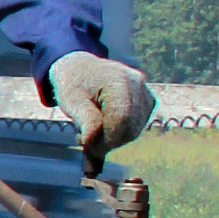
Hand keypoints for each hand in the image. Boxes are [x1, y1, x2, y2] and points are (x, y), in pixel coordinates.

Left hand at [49, 54, 153, 168]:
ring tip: (93, 131)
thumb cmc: (74, 84)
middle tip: (88, 142)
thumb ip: (85, 121)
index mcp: (117, 79)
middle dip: (110, 141)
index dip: (108, 139)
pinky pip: (137, 125)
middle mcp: (137, 83)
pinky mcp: (147, 100)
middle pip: (131, 126)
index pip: (121, 118)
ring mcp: (144, 91)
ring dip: (115, 138)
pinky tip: (105, 126)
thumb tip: (92, 142)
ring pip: (135, 129)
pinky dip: (122, 132)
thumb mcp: (71, 101)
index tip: (91, 148)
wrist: (82, 69)